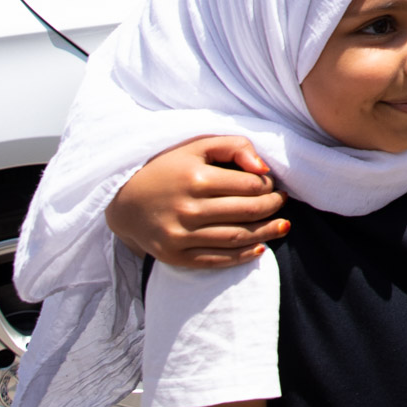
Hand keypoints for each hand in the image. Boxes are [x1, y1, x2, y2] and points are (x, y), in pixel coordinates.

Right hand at [106, 137, 289, 267]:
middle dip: (272, 207)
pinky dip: (243, 256)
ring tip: (283, 226)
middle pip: (246, 211)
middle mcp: (187, 208)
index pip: (249, 185)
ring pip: (236, 237)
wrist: (123, 199)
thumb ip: (234, 147)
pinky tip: (260, 248)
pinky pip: (216, 260)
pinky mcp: (173, 256)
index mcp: (195, 178)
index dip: (268, 185)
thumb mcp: (197, 146)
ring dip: (266, 233)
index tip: (273, 185)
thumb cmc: (168, 168)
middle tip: (282, 202)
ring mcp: (179, 235)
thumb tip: (264, 168)